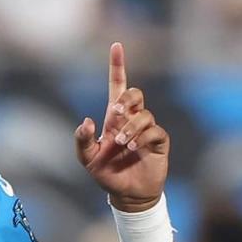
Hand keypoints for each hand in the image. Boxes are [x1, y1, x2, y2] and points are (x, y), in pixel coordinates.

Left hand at [74, 43, 168, 211]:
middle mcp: (131, 120)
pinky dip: (143, 138)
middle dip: (127, 98)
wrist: (126, 195)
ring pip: (144, 115)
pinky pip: (155, 131)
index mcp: (113, 118)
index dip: (117, 66)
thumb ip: (82, 140)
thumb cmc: (106, 174)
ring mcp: (147, 130)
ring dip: (131, 127)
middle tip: (116, 112)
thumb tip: (87, 121)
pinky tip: (133, 149)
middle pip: (135, 94)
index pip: (117, 86)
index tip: (116, 46)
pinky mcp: (158, 142)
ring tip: (122, 144)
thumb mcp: (87, 159)